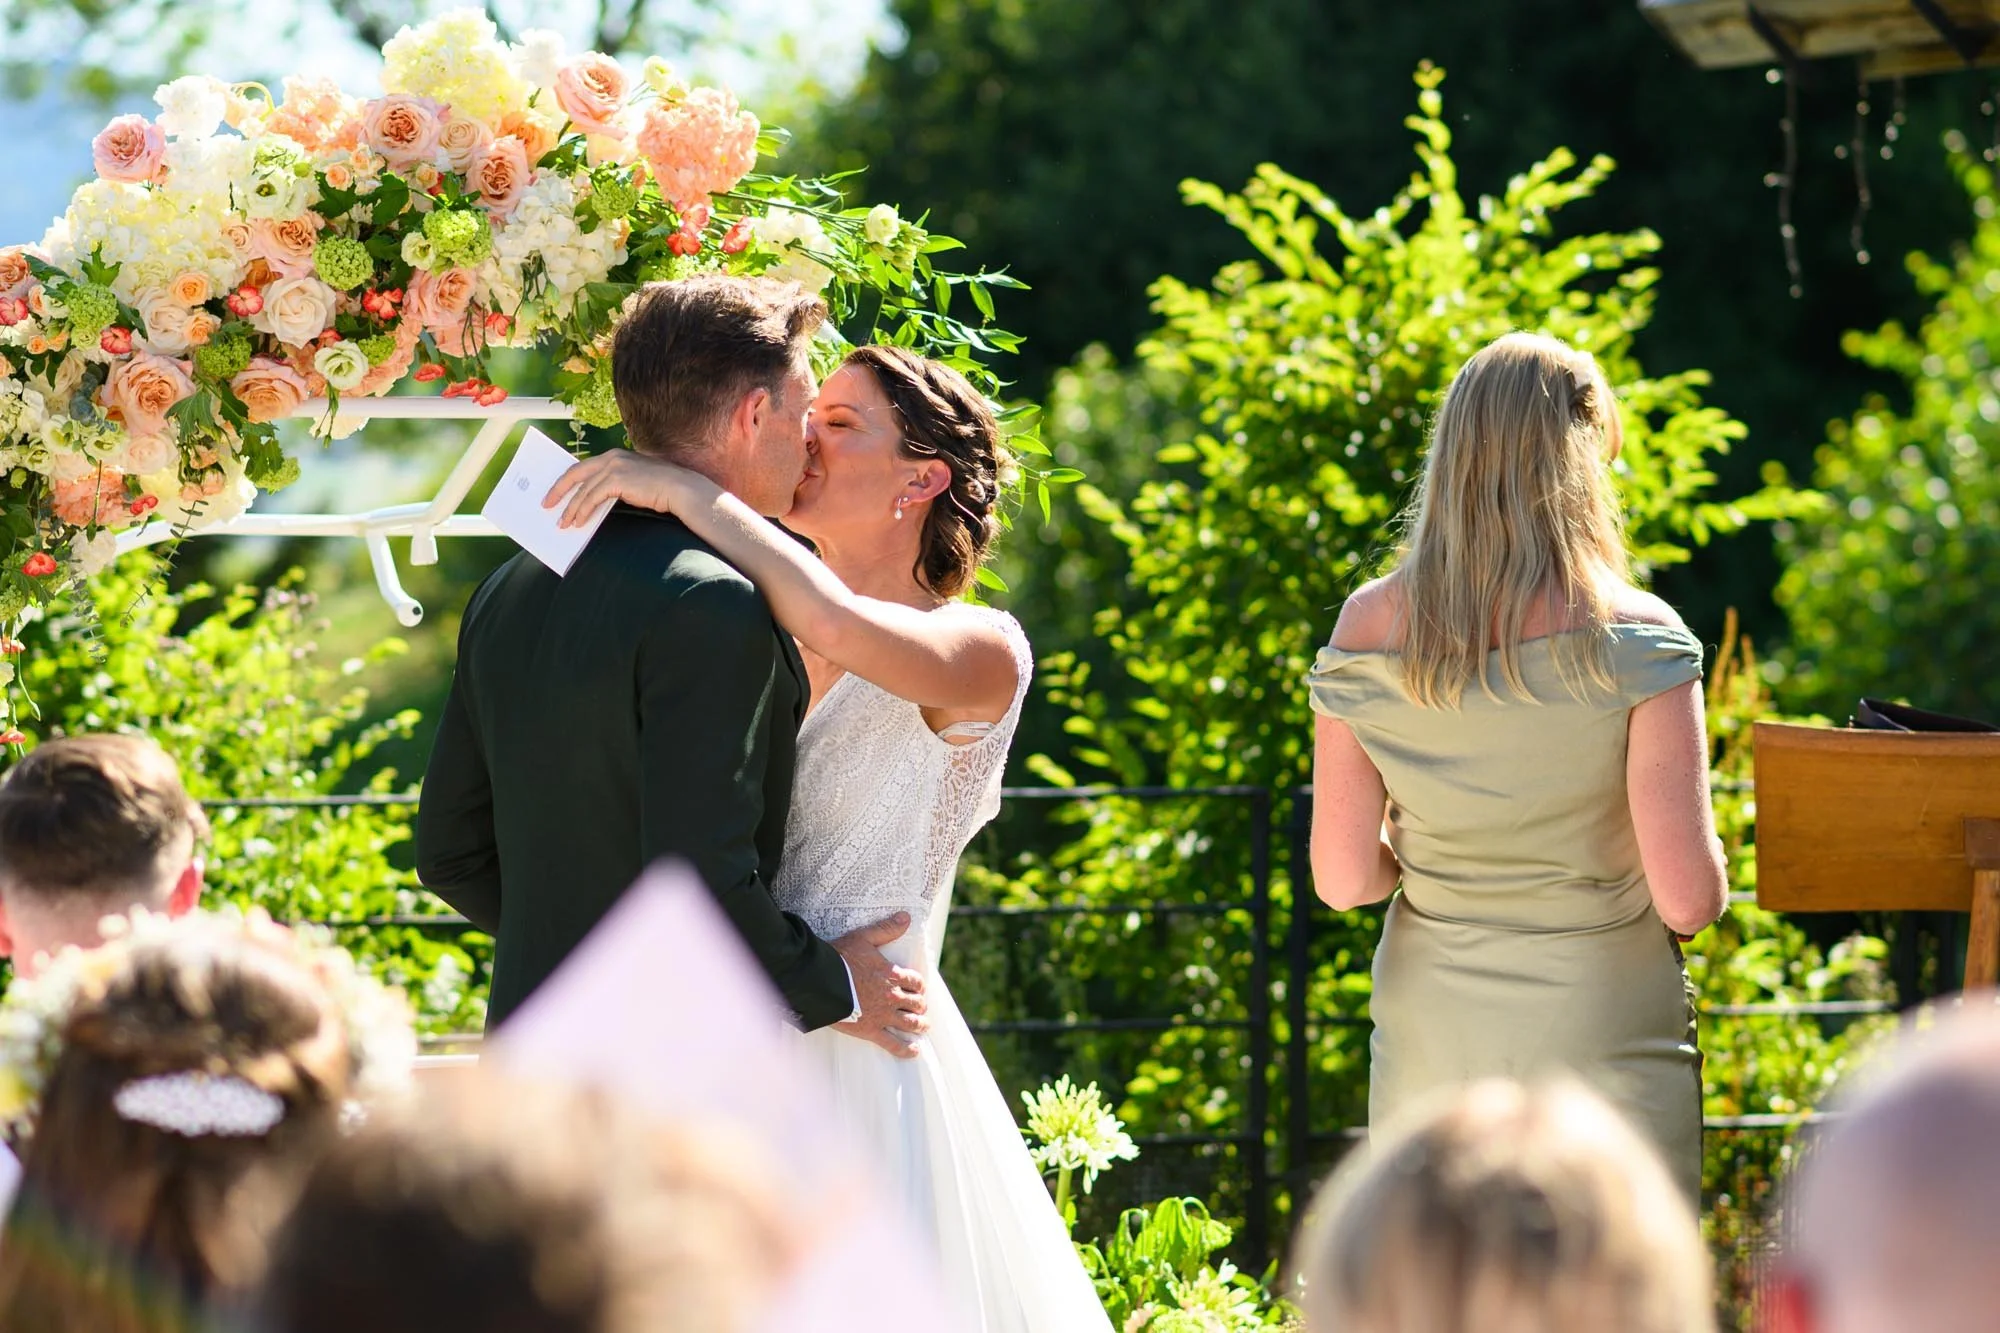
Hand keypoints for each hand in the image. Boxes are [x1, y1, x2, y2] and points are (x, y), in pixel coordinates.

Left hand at [542, 449, 697, 528]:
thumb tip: (595, 501)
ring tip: (564, 523)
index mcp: (614, 456)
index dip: (567, 481)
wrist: (680, 489)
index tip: (556, 493)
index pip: (583, 467)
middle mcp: (611, 457)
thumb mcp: (633, 482)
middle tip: (547, 505)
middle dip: (558, 490)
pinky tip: (578, 522)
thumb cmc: (661, 490)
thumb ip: (615, 485)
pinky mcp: (617, 480)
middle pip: (575, 473)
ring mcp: (614, 467)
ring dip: (570, 508)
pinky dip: (582, 511)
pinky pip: (591, 498)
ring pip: (582, 490)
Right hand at [831, 912, 929, 1059]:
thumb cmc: (839, 958)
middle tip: (920, 1008)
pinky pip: (893, 1044)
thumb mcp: (863, 938)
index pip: (915, 981)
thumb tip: (906, 917)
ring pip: (910, 1023)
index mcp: (891, 974)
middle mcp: (892, 996)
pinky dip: (906, 1049)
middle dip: (920, 1005)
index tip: (918, 988)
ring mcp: (883, 1015)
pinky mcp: (871, 1031)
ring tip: (923, 1027)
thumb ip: (886, 929)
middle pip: (916, 1003)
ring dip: (920, 1025)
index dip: (919, 985)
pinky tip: (914, 1051)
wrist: (819, 981)